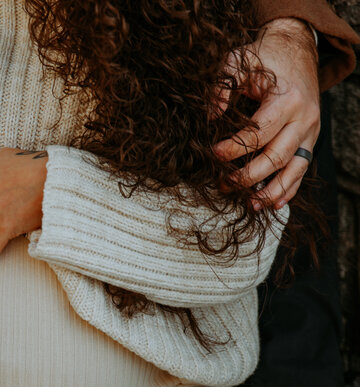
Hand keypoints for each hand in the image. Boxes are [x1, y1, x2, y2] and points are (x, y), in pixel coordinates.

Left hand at [214, 17, 319, 209]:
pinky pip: (302, 169)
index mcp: (287, 100)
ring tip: (250, 204)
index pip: (259, 132)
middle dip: (249, 175)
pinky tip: (274, 204)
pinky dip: (290, 188)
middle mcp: (304, 118)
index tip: (212, 155)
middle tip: (223, 184)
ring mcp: (310, 131)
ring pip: (294, 168)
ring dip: (271, 190)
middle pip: (277, 156)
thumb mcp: (238, 61)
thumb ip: (221, 87)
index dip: (235, 148)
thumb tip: (210, 117)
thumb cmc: (263, 58)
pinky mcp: (310, 139)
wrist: (295, 49)